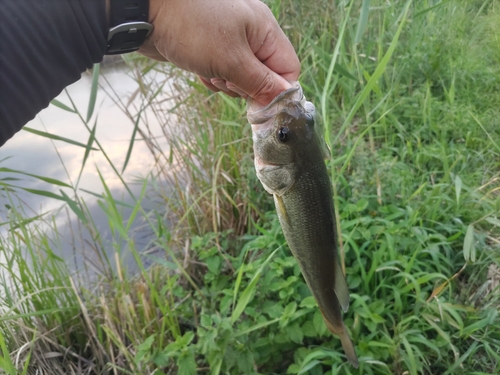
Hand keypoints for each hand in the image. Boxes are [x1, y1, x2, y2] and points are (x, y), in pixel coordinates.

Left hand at [138, 0, 299, 104]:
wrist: (147, 12)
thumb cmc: (192, 30)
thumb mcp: (231, 61)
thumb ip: (260, 83)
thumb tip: (285, 101)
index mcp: (264, 29)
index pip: (288, 68)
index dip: (277, 89)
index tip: (260, 104)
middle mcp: (251, 33)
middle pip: (265, 74)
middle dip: (247, 86)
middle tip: (227, 81)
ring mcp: (231, 39)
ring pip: (243, 76)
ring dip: (228, 83)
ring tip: (211, 73)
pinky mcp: (212, 48)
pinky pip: (224, 71)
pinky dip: (214, 76)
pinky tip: (201, 70)